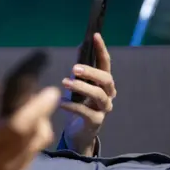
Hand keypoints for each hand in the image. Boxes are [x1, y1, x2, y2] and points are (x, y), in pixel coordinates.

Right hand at [0, 81, 59, 169]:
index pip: (15, 126)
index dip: (37, 109)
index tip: (49, 91)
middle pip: (33, 134)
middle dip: (44, 112)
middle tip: (46, 95)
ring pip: (40, 141)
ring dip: (41, 121)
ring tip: (31, 110)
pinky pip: (37, 148)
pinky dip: (35, 133)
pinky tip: (23, 127)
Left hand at [60, 33, 116, 155]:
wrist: (78, 133)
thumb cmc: (79, 105)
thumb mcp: (79, 85)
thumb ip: (80, 69)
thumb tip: (80, 45)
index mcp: (104, 83)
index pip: (106, 63)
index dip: (101, 49)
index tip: (95, 36)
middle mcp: (108, 95)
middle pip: (106, 80)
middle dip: (91, 72)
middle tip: (73, 68)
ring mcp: (103, 109)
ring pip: (98, 95)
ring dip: (81, 87)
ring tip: (65, 83)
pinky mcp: (95, 122)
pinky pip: (86, 113)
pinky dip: (72, 106)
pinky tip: (61, 102)